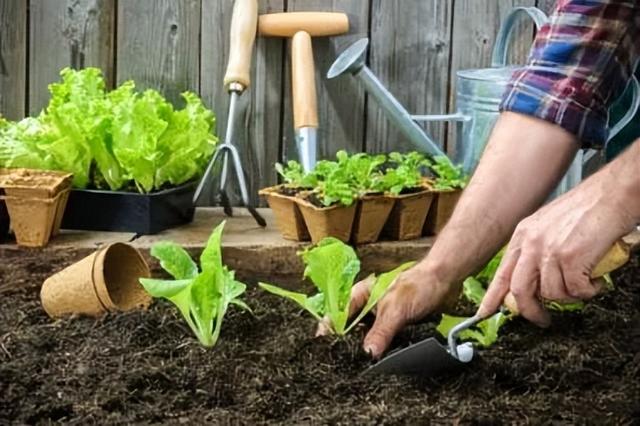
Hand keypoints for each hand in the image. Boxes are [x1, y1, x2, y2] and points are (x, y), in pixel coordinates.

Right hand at [318, 264, 460, 358]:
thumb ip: (381, 332)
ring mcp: (378, 317)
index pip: (336, 315)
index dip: (328, 331)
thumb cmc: (417, 285)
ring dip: (364, 349)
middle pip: (348, 328)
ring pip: (364, 336)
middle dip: (346, 344)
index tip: (325, 349)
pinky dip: (378, 350)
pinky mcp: (391, 326)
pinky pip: (380, 341)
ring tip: (359, 365)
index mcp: (359, 295)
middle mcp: (365, 306)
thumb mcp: (396, 310)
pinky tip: (378, 360)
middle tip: (344, 363)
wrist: (443, 280)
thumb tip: (367, 354)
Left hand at [478, 171, 637, 325]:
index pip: (502, 273)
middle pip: (519, 290)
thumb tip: (536, 280)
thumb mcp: (548, 225)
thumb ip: (537, 250)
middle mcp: (531, 243)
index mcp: (523, 235)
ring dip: (570, 296)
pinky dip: (588, 292)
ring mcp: (549, 251)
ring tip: (584, 286)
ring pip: (551, 293)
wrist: (612, 194)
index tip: (484, 313)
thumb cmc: (587, 209)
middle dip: (530, 311)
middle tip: (542, 320)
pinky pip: (576, 290)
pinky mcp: (571, 258)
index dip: (492, 297)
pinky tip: (596, 282)